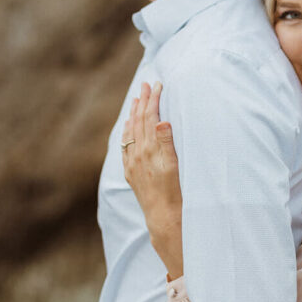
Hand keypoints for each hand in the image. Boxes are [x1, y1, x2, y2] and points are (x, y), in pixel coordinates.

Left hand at [122, 82, 183, 278]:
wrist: (164, 217)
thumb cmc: (175, 192)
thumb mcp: (174, 166)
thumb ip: (166, 142)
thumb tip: (161, 121)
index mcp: (149, 150)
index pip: (151, 118)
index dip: (154, 100)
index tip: (157, 85)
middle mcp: (138, 155)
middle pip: (139, 121)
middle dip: (143, 101)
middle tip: (145, 84)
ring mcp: (133, 163)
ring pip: (131, 132)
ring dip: (133, 114)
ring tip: (136, 100)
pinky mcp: (131, 172)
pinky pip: (126, 146)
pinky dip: (127, 131)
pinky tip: (128, 126)